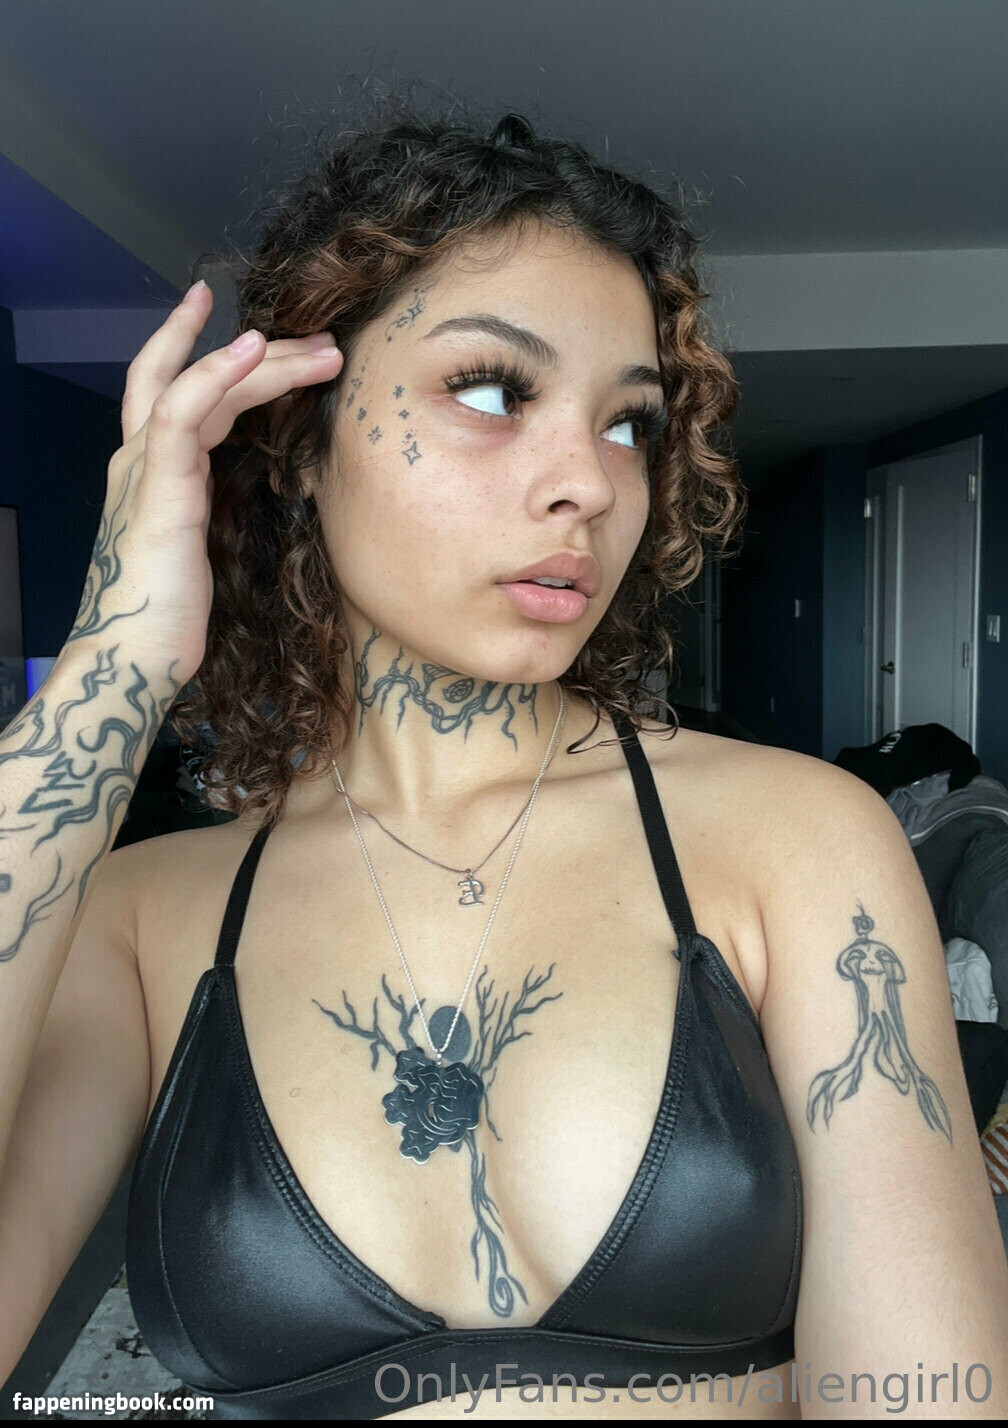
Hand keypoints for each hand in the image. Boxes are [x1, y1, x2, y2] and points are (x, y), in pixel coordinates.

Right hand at [66, 281, 342, 685]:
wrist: (133, 657)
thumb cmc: (165, 616)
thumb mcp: (199, 549)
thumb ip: (211, 511)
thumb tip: (251, 498)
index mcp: (151, 472)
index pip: (172, 388)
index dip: (201, 348)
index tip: (250, 324)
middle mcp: (140, 458)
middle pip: (189, 374)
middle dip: (257, 350)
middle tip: (320, 339)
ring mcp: (144, 466)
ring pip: (200, 384)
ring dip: (266, 361)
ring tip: (324, 351)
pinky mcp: (158, 486)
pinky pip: (182, 409)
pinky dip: (217, 373)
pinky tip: (256, 351)